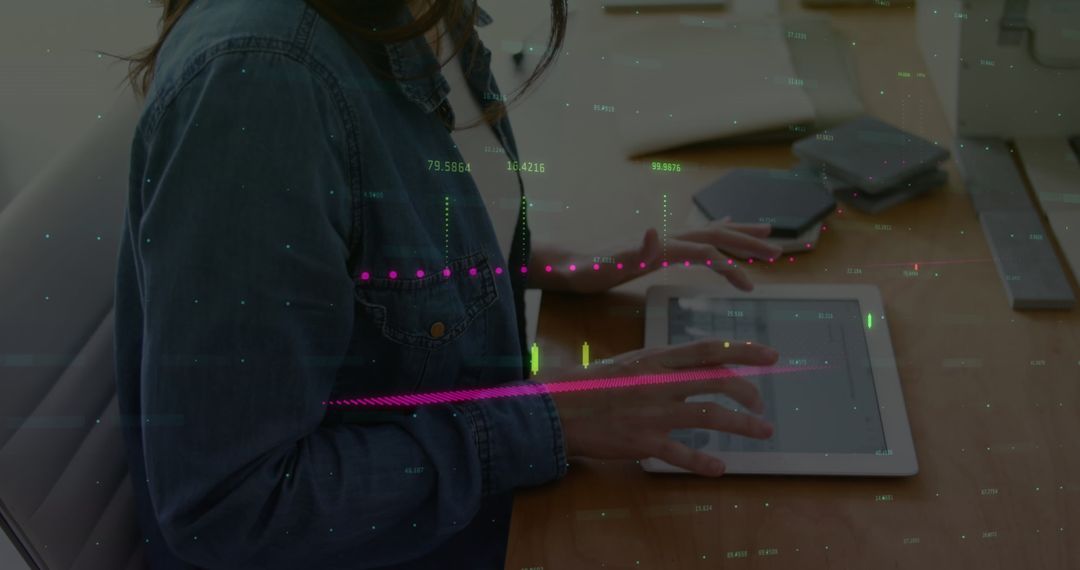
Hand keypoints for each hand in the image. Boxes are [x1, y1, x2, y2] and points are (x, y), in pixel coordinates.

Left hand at [529, 220, 783, 293]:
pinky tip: (728, 225)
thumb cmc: (583, 271)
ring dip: (739, 234)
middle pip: (715, 235)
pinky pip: (695, 235)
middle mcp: (665, 236)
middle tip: (778, 254)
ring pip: (709, 231)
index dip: (728, 266)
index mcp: (659, 245)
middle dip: (747, 244)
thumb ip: (628, 251)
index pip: (704, 251)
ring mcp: (663, 237)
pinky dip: (717, 230)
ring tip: (769, 233)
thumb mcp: (602, 267)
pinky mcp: (658, 243)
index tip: (750, 286)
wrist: (566, 262)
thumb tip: (653, 229)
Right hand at [538, 339, 779, 475]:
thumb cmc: (590, 384)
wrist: (556, 408)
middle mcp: (659, 382)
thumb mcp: (628, 363)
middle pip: (716, 382)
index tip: (771, 356)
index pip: (708, 350)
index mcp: (655, 359)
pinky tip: (720, 468)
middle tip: (762, 405)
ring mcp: (653, 413)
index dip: (743, 351)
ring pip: (709, 417)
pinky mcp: (643, 441)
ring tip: (762, 432)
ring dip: (742, 426)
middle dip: (748, 393)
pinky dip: (703, 463)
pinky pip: (681, 454)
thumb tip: (690, 367)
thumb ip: (660, 365)